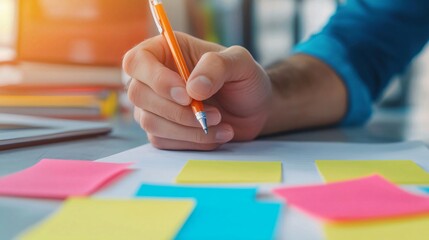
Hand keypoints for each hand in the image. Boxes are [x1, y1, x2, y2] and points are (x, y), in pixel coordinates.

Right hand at [123, 32, 272, 149]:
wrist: (254, 110)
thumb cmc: (244, 79)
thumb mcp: (240, 62)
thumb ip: (217, 66)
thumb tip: (192, 88)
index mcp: (165, 51)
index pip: (137, 61)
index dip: (156, 79)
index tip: (186, 95)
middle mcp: (153, 78)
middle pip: (138, 95)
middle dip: (177, 111)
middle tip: (214, 114)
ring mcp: (154, 106)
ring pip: (150, 122)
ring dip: (188, 128)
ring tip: (221, 123)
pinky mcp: (162, 130)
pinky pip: (163, 141)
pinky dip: (193, 141)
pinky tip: (217, 135)